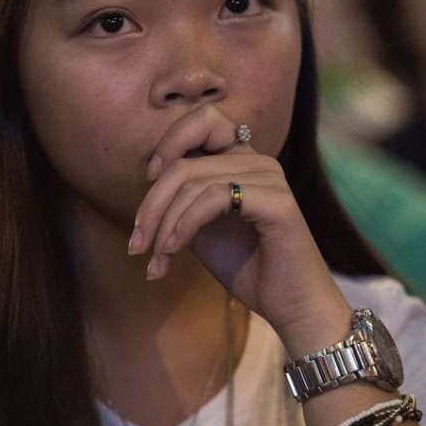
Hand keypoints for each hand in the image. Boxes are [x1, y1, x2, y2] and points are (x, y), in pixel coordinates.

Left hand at [128, 105, 350, 354]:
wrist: (289, 306)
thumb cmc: (246, 266)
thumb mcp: (200, 225)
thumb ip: (181, 197)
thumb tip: (149, 179)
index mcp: (242, 159)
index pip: (204, 119)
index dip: (170, 140)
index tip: (149, 177)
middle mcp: (258, 161)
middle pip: (184, 162)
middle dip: (151, 205)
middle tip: (136, 246)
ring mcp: (270, 178)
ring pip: (193, 182)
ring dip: (163, 226)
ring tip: (155, 262)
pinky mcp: (277, 202)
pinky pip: (213, 198)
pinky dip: (183, 225)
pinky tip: (172, 252)